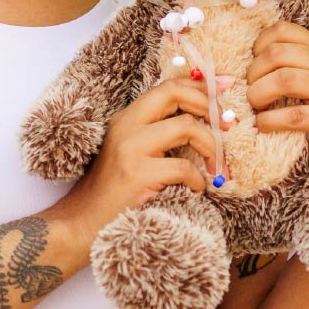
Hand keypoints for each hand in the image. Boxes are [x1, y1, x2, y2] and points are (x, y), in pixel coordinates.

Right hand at [53, 78, 219, 235]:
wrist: (82, 223)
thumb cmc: (114, 192)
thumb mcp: (131, 152)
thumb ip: (157, 133)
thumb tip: (203, 120)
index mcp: (126, 118)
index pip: (166, 86)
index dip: (199, 85)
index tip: (225, 87)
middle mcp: (126, 126)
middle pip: (173, 93)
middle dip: (207, 105)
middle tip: (226, 126)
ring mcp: (130, 149)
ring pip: (186, 126)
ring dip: (211, 146)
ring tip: (216, 167)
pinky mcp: (137, 175)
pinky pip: (183, 167)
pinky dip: (198, 179)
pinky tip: (197, 189)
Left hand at [244, 21, 308, 160]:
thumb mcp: (297, 85)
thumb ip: (277, 67)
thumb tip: (237, 65)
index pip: (283, 30)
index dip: (258, 46)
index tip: (252, 68)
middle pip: (279, 53)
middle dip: (254, 73)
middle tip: (250, 92)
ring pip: (286, 79)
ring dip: (259, 94)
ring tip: (255, 107)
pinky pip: (294, 115)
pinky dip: (270, 120)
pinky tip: (263, 125)